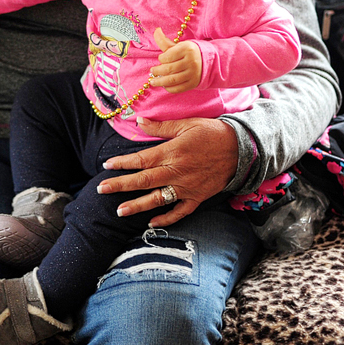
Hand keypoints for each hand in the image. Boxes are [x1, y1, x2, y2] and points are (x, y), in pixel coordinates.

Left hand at [96, 116, 237, 226]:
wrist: (241, 149)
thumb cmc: (212, 133)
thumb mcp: (186, 124)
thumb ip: (160, 127)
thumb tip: (138, 122)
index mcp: (172, 152)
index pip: (141, 160)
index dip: (122, 163)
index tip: (106, 166)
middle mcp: (177, 172)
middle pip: (143, 181)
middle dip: (121, 185)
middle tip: (102, 189)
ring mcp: (187, 187)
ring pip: (158, 199)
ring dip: (137, 206)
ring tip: (119, 211)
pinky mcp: (198, 197)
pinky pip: (180, 211)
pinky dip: (166, 218)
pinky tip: (151, 222)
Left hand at [149, 27, 201, 92]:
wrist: (206, 61)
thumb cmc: (187, 53)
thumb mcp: (178, 45)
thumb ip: (165, 41)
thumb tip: (156, 30)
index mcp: (187, 49)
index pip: (168, 56)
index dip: (161, 58)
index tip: (160, 59)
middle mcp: (191, 61)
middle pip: (169, 69)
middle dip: (157, 71)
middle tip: (152, 71)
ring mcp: (193, 73)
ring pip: (173, 80)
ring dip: (160, 82)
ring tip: (153, 81)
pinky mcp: (193, 83)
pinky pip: (179, 88)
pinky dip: (169, 88)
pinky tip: (164, 85)